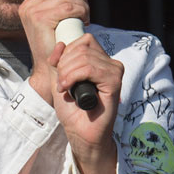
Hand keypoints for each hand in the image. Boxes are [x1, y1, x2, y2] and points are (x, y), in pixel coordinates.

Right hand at [18, 0, 88, 103]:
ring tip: (86, 16)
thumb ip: (55, 5)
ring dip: (82, 3)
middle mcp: (27, 6)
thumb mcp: (52, 22)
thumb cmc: (54, 46)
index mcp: (28, 4)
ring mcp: (32, 12)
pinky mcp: (40, 19)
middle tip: (85, 9)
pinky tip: (85, 19)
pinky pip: (68, 7)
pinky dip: (81, 10)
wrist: (49, 68)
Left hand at [49, 34, 123, 173]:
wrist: (80, 132)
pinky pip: (91, 68)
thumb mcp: (59, 80)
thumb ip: (58, 61)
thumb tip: (60, 43)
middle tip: (61, 84)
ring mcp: (114, 71)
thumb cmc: (72, 110)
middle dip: (64, 65)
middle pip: (82, 47)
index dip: (66, 54)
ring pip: (84, 57)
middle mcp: (109, 63)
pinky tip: (70, 89)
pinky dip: (74, 77)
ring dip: (67, 73)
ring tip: (65, 88)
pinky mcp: (115, 82)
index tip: (60, 74)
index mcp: (98, 60)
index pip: (82, 41)